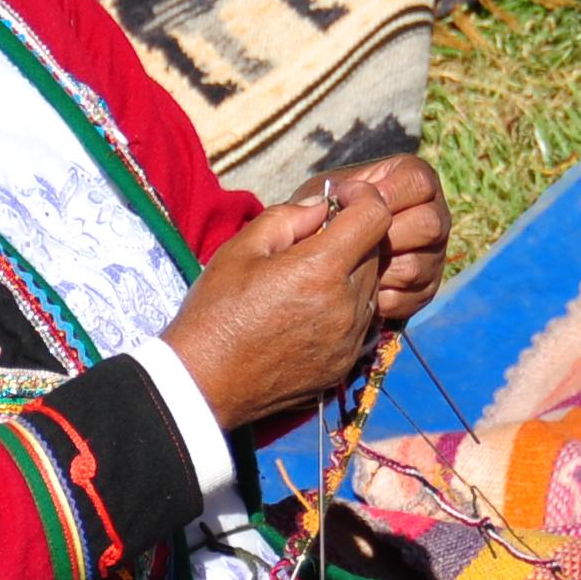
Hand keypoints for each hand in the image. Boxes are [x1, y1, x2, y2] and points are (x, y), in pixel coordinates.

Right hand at [163, 185, 390, 431]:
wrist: (204, 382)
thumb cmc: (215, 311)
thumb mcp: (241, 248)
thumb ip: (288, 217)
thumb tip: (323, 207)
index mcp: (321, 270)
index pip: (375, 216)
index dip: (362, 196)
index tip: (340, 199)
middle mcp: (346, 304)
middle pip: (376, 250)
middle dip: (352, 235)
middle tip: (312, 241)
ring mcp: (350, 338)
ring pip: (372, 286)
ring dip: (351, 272)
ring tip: (307, 279)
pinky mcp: (346, 362)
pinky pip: (362, 320)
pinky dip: (346, 305)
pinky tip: (309, 309)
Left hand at [334, 154, 448, 324]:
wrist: (323, 256)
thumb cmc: (322, 215)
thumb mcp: (316, 196)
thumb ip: (319, 196)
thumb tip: (321, 208)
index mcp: (413, 180)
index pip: (419, 183)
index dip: (385, 196)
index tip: (347, 204)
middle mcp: (434, 214)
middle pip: (429, 226)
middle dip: (384, 238)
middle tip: (352, 244)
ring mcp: (435, 254)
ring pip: (416, 267)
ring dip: (376, 271)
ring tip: (350, 266)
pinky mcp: (427, 289)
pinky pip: (409, 298)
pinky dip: (377, 298)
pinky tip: (358, 289)